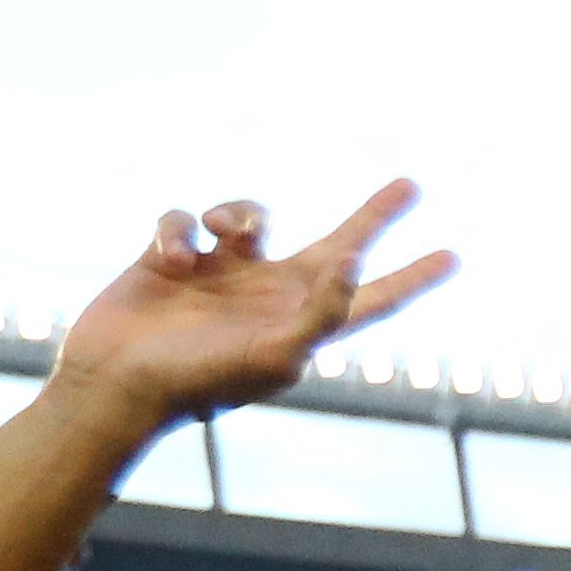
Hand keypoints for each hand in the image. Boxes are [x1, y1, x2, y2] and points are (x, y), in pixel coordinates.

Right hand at [48, 182, 452, 435]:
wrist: (117, 385)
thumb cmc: (200, 381)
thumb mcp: (274, 355)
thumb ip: (322, 312)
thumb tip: (352, 264)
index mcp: (303, 321)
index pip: (374, 297)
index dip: (414, 276)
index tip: (454, 256)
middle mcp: (270, 293)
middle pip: (336, 244)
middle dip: (373, 216)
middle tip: (411, 185)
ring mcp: (222, 275)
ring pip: (250, 215)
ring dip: (238, 211)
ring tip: (219, 236)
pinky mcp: (171, 258)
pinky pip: (183, 217)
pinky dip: (178, 228)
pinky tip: (170, 260)